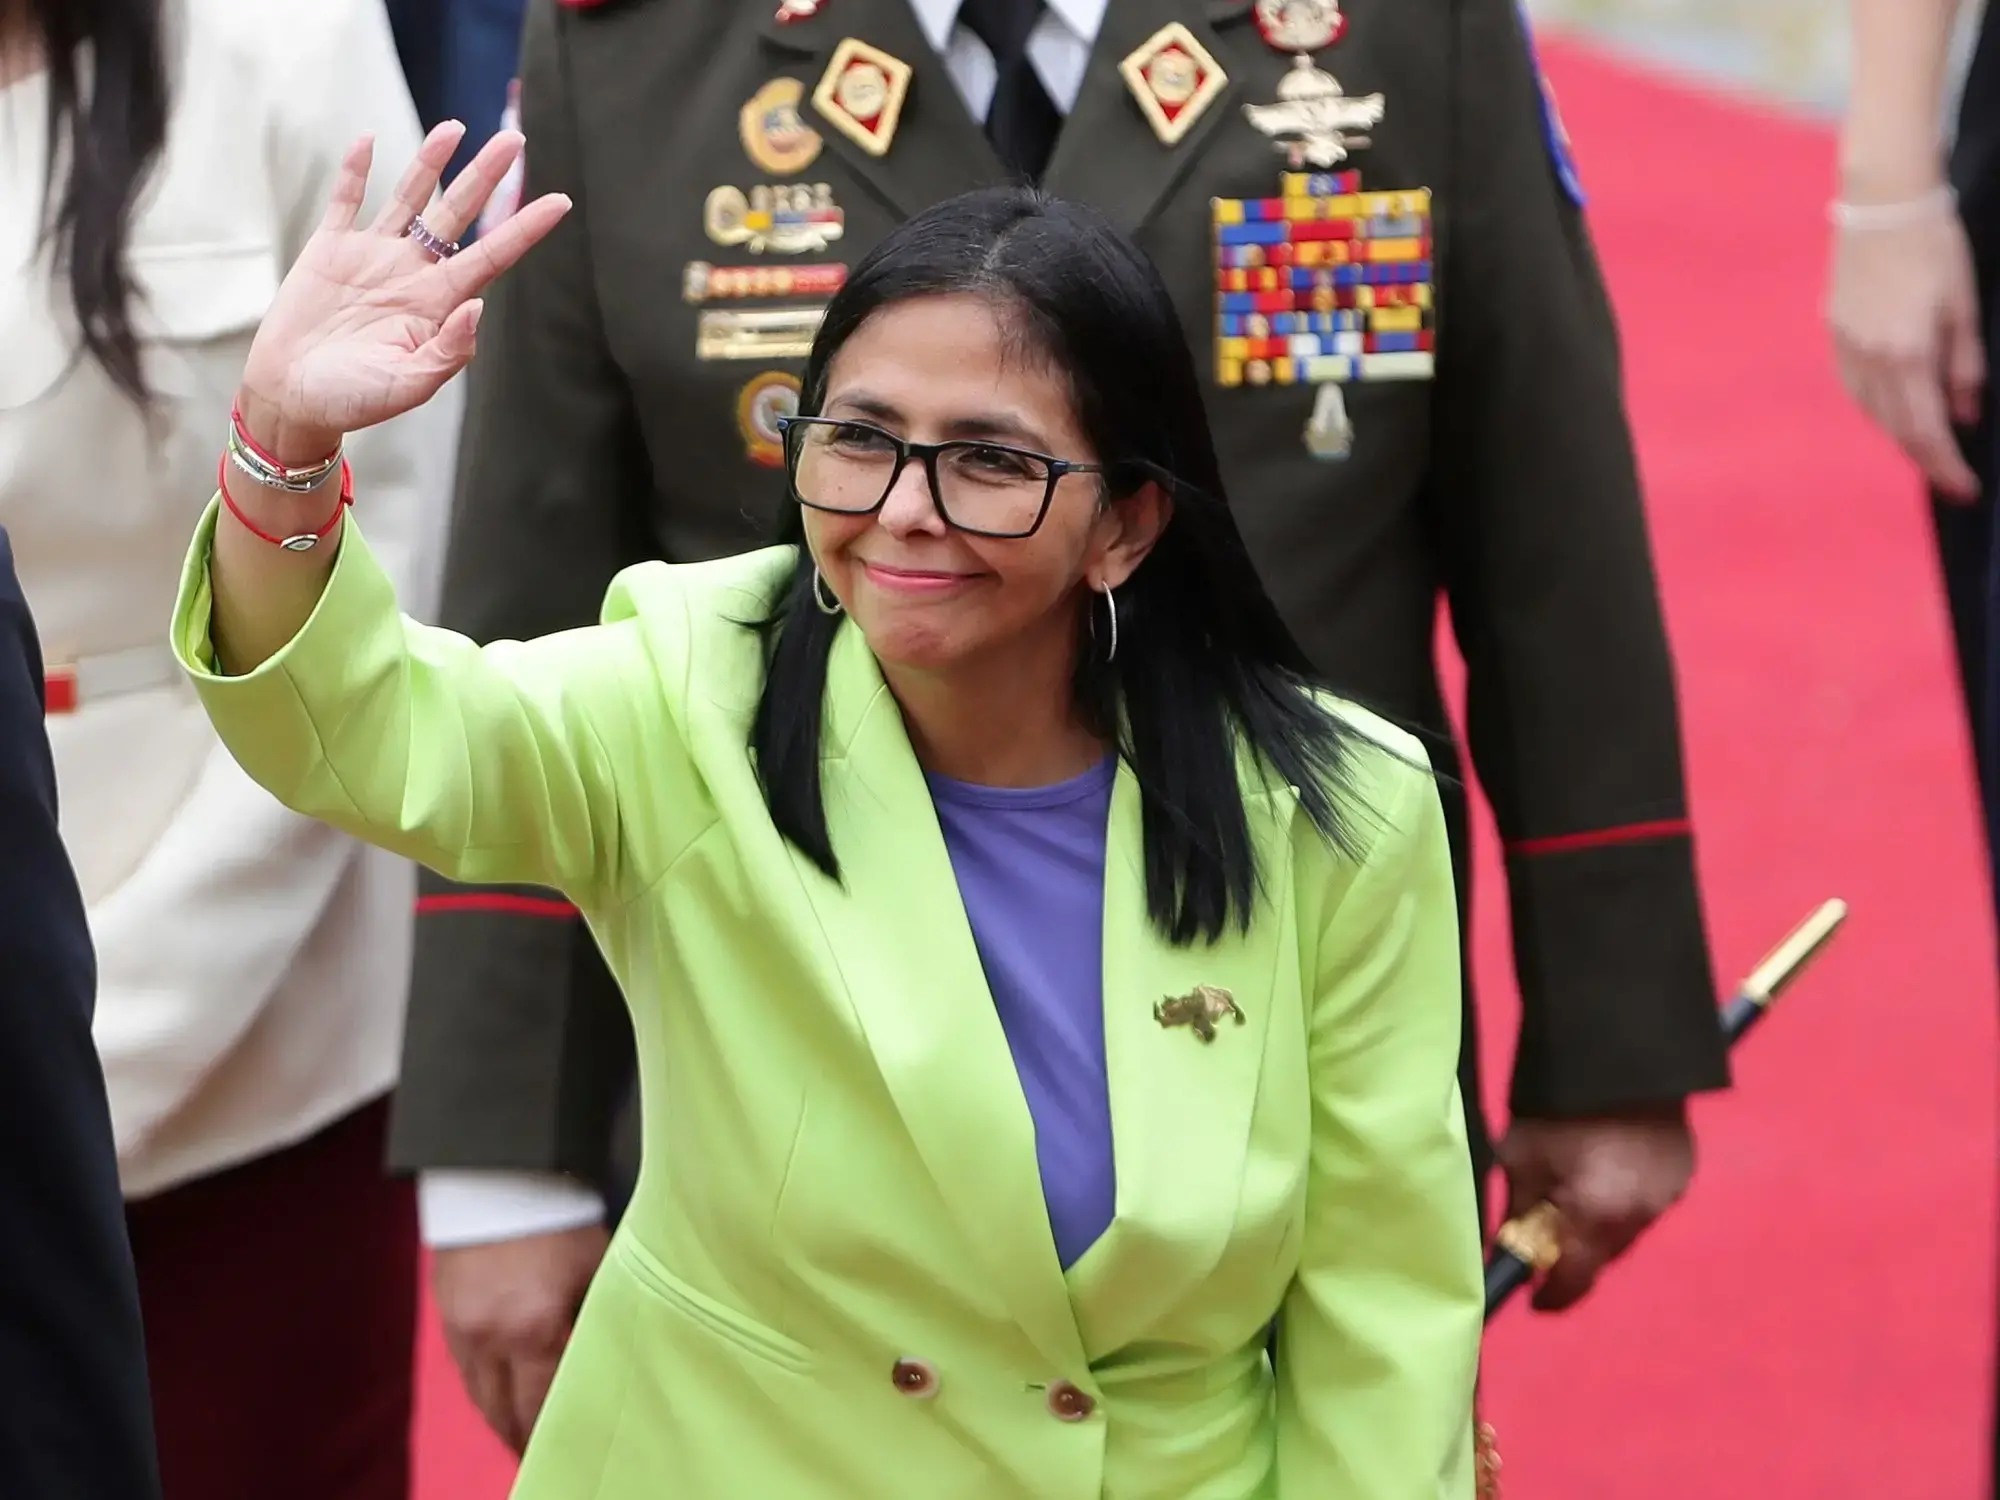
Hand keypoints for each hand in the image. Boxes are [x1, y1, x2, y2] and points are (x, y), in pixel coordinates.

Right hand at [235, 120, 571, 464]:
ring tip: (455, 128)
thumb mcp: (410, 385)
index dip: (525, 229)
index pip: (492, 256)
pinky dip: (356, 170)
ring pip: (410, 198)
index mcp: (438, 304)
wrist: (293, 397)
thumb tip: (478, 307)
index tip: (561, 202)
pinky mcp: (330, 250)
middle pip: (458, 214)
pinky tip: (369, 139)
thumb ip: (448, 351)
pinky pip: (347, 201)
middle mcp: (412, 273)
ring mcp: (372, 257)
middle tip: (515, 140)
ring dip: (431, 163)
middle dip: (485, 177)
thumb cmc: (354, 400)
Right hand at [433, 1222, 610, 1453]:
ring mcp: (462, 1329)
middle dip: (522, 1440)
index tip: (570, 1455)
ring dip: (500, 1420)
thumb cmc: (560, 1218)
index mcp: (532, 1330)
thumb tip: (613, 1354)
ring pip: (478, 1396)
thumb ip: (599, 1315)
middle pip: (504, 1412)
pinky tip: (497, 1399)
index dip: (554, 1435)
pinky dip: (482, 1391)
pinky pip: (464, 1370)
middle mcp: (490, 1339)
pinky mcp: (447, 1314)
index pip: (544, 1405)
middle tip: (542, 1461)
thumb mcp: (596, 1265)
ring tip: (520, 1440)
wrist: (498, 1174)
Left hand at [1496, 1106, 1693, 1311]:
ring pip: (1628, 1229)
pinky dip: (1626, 1196)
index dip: (1551, 1296)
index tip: (1534, 1299)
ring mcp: (1668, 1194)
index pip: (1574, 1282)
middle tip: (1549, 1232)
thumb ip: (1516, 1211)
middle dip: (1575, 1253)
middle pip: (1603, 1256)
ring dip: (1602, 1223)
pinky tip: (1610, 1169)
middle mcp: (1639, 1216)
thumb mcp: (1519, 1158)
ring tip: (1579, 1192)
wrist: (1619, 1055)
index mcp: (1595, 1218)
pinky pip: (1648, 1200)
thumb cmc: (1556, 1108)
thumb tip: (1509, 1247)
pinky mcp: (1683, 1170)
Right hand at [1826, 195, 1984, 499]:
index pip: (1926, 430)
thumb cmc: (1934, 247)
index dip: (1946, 466)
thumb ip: (1963, 367)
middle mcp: (1871, 361)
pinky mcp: (1835, 335)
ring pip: (1872, 413)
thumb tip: (1965, 416)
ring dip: (1900, 435)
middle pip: (1896, 429)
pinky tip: (1892, 409)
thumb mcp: (1964, 307)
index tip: (1966, 490)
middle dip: (1926, 459)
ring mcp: (1847, 349)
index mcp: (1907, 354)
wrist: (1882, 205)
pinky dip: (1876, 408)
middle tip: (1951, 477)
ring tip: (1927, 445)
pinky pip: (1855, 388)